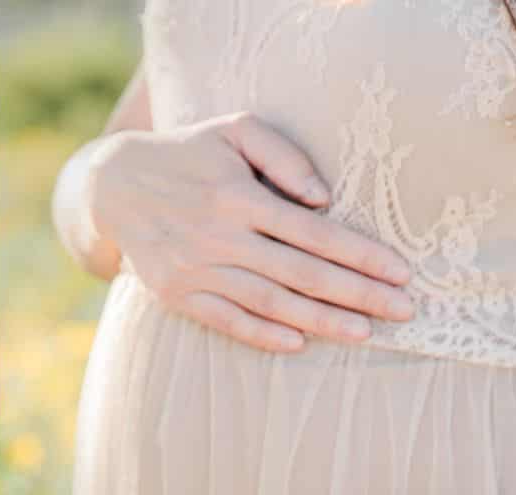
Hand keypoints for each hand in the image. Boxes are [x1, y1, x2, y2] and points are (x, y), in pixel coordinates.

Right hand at [86, 113, 415, 350]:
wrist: (112, 187)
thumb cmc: (188, 153)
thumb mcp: (234, 130)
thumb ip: (283, 154)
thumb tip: (323, 197)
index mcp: (241, 196)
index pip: (315, 232)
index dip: (361, 255)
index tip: (401, 272)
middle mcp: (221, 237)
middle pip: (302, 273)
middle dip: (358, 294)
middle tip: (403, 311)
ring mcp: (197, 270)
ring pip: (270, 303)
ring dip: (321, 321)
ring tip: (364, 334)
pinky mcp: (178, 295)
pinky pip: (226, 320)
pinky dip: (263, 335)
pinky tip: (299, 343)